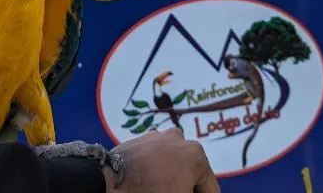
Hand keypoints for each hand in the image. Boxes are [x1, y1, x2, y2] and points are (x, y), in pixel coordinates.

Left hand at [103, 128, 218, 192]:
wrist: (112, 182)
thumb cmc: (150, 192)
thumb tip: (187, 188)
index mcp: (196, 154)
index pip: (210, 188)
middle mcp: (180, 138)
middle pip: (193, 172)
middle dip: (189, 187)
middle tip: (179, 192)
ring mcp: (159, 136)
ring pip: (175, 163)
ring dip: (174, 178)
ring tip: (164, 189)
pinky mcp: (142, 139)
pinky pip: (158, 157)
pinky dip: (159, 169)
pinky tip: (151, 182)